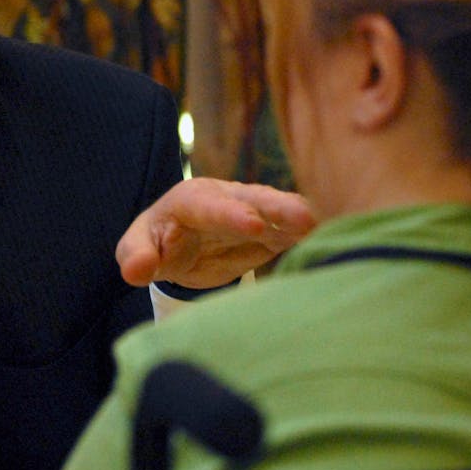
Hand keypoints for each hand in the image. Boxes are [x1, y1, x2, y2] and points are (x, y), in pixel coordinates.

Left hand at [115, 178, 314, 288]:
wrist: (179, 242)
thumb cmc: (155, 242)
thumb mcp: (137, 248)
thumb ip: (136, 256)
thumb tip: (135, 270)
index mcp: (190, 200)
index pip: (210, 206)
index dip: (232, 214)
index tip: (254, 226)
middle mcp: (227, 199)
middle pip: (255, 200)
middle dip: (278, 208)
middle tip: (304, 219)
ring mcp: (254, 212)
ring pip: (281, 212)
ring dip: (303, 219)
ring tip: (327, 228)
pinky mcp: (273, 232)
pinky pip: (294, 232)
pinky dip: (313, 235)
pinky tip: (335, 240)